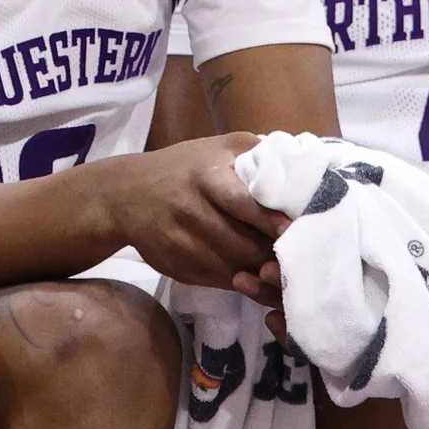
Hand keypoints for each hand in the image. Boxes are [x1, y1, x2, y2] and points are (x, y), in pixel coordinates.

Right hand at [114, 132, 290, 294]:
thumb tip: (304, 164)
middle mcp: (191, 211)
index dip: (273, 221)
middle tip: (301, 254)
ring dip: (262, 271)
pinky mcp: (177, 267)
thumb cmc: (182, 168)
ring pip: (234, 267)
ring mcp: (182, 243)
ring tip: (284, 267)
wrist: (124, 195)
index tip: (298, 229)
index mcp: (205, 177)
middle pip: (244, 244)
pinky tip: (257, 275)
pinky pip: (219, 280)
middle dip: (274, 252)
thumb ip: (257, 153)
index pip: (244, 204)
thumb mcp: (216, 147)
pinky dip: (243, 282)